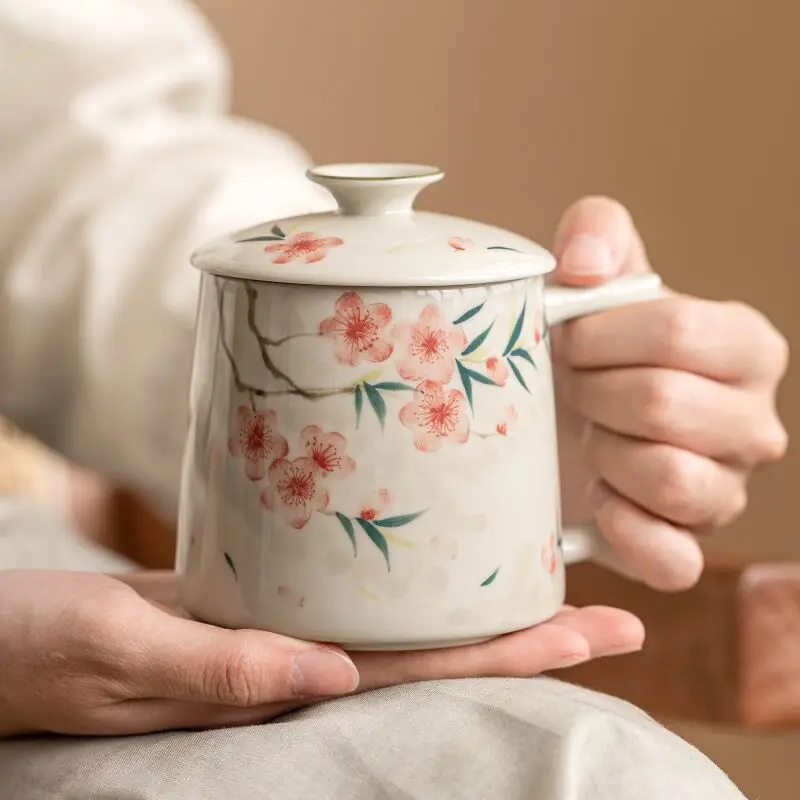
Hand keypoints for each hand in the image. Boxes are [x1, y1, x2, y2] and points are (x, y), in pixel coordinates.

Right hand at [0, 570, 642, 735]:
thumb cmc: (32, 656)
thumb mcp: (117, 657)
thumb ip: (219, 669)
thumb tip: (330, 672)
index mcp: (273, 684)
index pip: (421, 673)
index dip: (514, 652)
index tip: (596, 628)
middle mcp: (291, 659)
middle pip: (433, 645)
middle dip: (523, 625)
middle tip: (609, 599)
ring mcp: (274, 626)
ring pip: (396, 613)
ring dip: (470, 593)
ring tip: (540, 563)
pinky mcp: (248, 594)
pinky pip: (342, 581)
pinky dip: (397, 564)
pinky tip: (429, 541)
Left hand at [550, 197, 788, 589]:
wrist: (563, 423)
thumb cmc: (585, 349)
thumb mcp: (590, 277)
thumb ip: (595, 234)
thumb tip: (583, 263)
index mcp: (745, 347)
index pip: (677, 332)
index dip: (598, 336)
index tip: (563, 339)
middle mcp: (753, 423)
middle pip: (664, 404)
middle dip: (591, 394)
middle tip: (570, 390)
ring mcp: (728, 492)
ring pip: (671, 479)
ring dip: (604, 454)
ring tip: (587, 439)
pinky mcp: (689, 550)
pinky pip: (672, 560)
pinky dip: (623, 531)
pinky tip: (598, 499)